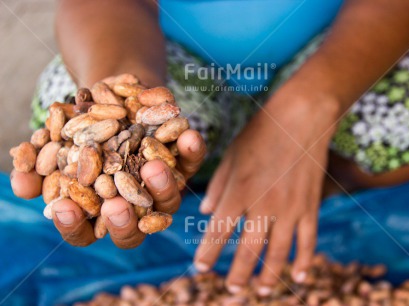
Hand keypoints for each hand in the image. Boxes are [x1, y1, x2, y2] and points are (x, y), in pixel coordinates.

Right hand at [10, 129, 205, 247]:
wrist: (112, 93)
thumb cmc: (79, 122)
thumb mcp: (55, 137)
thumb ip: (38, 162)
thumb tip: (22, 184)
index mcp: (98, 209)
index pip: (85, 231)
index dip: (74, 225)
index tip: (66, 207)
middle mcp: (133, 206)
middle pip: (133, 230)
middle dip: (124, 222)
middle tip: (115, 206)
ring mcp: (160, 187)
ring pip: (168, 201)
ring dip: (161, 187)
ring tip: (152, 167)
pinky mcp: (182, 163)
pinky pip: (191, 162)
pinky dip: (192, 151)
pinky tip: (189, 135)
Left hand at [193, 82, 338, 294]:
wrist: (301, 116)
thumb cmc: (260, 132)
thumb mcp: (231, 155)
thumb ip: (218, 187)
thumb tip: (205, 213)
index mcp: (239, 191)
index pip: (218, 232)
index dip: (208, 253)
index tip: (201, 268)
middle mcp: (263, 204)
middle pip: (248, 249)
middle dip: (238, 273)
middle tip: (232, 289)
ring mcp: (290, 207)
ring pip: (280, 252)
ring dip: (270, 275)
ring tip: (261, 290)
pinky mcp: (310, 205)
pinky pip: (309, 240)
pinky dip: (305, 260)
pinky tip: (300, 277)